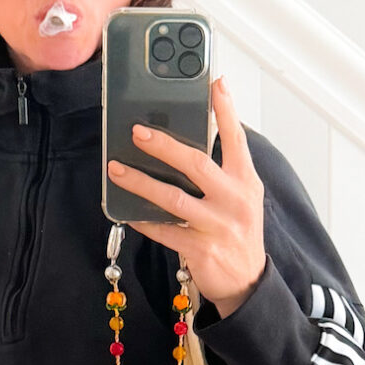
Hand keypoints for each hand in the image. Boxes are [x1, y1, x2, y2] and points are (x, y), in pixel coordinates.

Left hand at [107, 73, 266, 314]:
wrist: (247, 282)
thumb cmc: (238, 232)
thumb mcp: (242, 196)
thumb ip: (224, 168)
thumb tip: (191, 137)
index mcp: (245, 181)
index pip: (235, 138)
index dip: (225, 109)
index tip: (214, 82)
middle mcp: (233, 200)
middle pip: (195, 163)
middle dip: (163, 145)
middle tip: (137, 131)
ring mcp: (217, 225)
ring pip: (173, 197)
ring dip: (141, 182)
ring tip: (116, 169)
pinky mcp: (200, 249)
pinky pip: (164, 230)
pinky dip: (143, 220)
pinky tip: (126, 210)